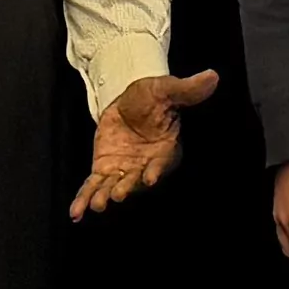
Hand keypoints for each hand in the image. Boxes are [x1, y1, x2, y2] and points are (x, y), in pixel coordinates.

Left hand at [73, 69, 218, 220]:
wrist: (130, 102)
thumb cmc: (154, 97)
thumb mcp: (167, 89)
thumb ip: (187, 89)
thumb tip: (212, 76)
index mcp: (165, 149)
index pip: (162, 162)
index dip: (157, 170)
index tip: (150, 178)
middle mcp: (145, 166)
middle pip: (136, 181)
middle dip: (127, 188)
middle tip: (118, 195)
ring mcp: (124, 170)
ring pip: (113, 187)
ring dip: (104, 197)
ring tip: (97, 205)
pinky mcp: (104, 170)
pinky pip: (94, 186)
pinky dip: (84, 199)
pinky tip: (76, 212)